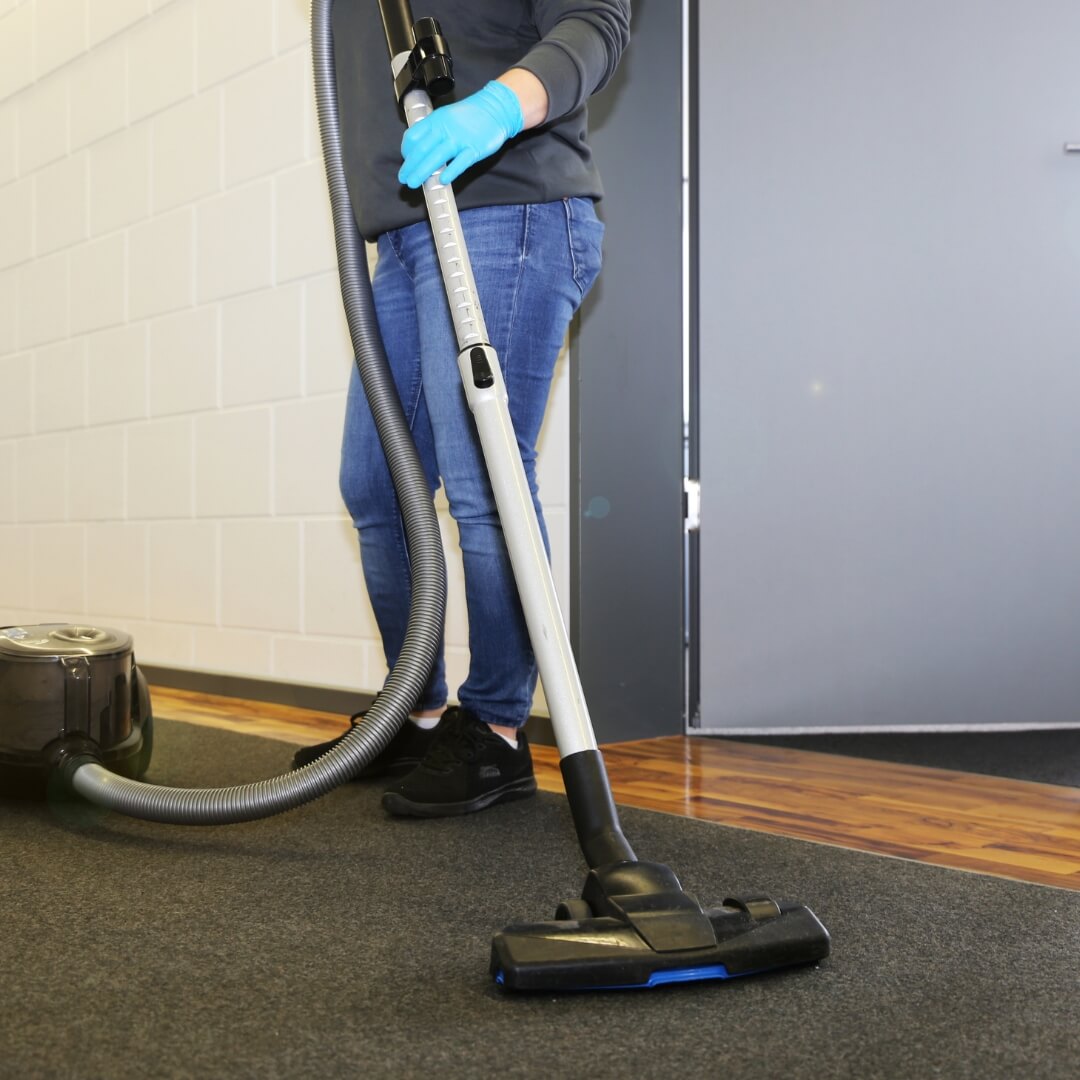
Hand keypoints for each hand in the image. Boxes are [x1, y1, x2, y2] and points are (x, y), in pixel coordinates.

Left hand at [398, 80, 524, 188]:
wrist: (495, 109)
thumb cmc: (470, 116)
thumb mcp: (446, 117)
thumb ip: (433, 131)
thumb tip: (420, 150)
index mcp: (436, 120)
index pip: (413, 136)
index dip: (406, 152)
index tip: (406, 162)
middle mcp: (445, 129)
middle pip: (421, 150)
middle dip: (410, 166)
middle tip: (404, 179)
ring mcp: (460, 139)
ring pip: (436, 158)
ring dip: (422, 172)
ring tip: (414, 183)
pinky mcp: (474, 149)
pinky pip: (460, 163)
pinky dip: (450, 172)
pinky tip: (442, 181)